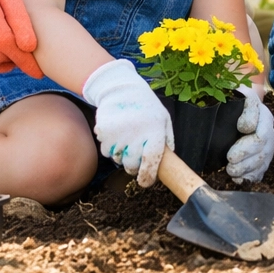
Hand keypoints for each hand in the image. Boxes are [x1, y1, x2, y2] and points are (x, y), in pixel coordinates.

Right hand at [82, 59, 172, 186]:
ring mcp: (119, 133)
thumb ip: (167, 140)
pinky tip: (117, 134)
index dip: (148, 176)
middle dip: (134, 165)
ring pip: (118, 159)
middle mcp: (136, 134)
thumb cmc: (147, 107)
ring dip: (122, 155)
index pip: (151, 161)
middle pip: (132, 165)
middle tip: (136, 153)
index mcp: (155, 131)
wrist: (122, 89)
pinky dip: (111, 147)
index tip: (145, 182)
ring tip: (127, 137)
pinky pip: (106, 152)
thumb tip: (169, 164)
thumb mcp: (164, 119)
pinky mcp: (104, 132)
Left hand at [225, 87, 273, 183]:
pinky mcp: (263, 158)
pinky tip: (239, 179)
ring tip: (231, 173)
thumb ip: (244, 109)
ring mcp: (268, 147)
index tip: (230, 153)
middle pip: (262, 151)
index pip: (261, 135)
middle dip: (245, 161)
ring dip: (246, 170)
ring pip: (262, 162)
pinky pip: (261, 171)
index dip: (247, 147)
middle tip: (229, 164)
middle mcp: (270, 132)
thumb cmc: (235, 101)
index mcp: (264, 116)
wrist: (240, 106)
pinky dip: (250, 177)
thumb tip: (245, 127)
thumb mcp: (239, 96)